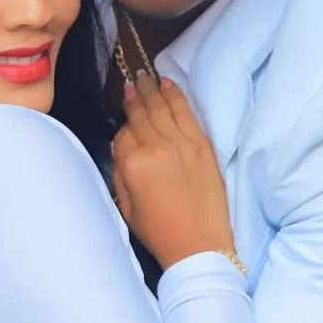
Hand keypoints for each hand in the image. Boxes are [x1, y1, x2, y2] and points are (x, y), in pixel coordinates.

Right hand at [112, 73, 233, 268]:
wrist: (199, 246)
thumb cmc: (159, 232)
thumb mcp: (126, 206)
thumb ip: (120, 172)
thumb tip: (121, 147)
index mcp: (133, 164)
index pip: (122, 135)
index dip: (123, 129)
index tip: (124, 121)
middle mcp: (156, 148)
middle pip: (141, 115)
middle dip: (135, 97)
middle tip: (132, 80)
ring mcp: (182, 144)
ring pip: (163, 109)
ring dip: (153, 90)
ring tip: (146, 76)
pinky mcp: (203, 146)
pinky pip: (186, 113)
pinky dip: (176, 97)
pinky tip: (168, 85)